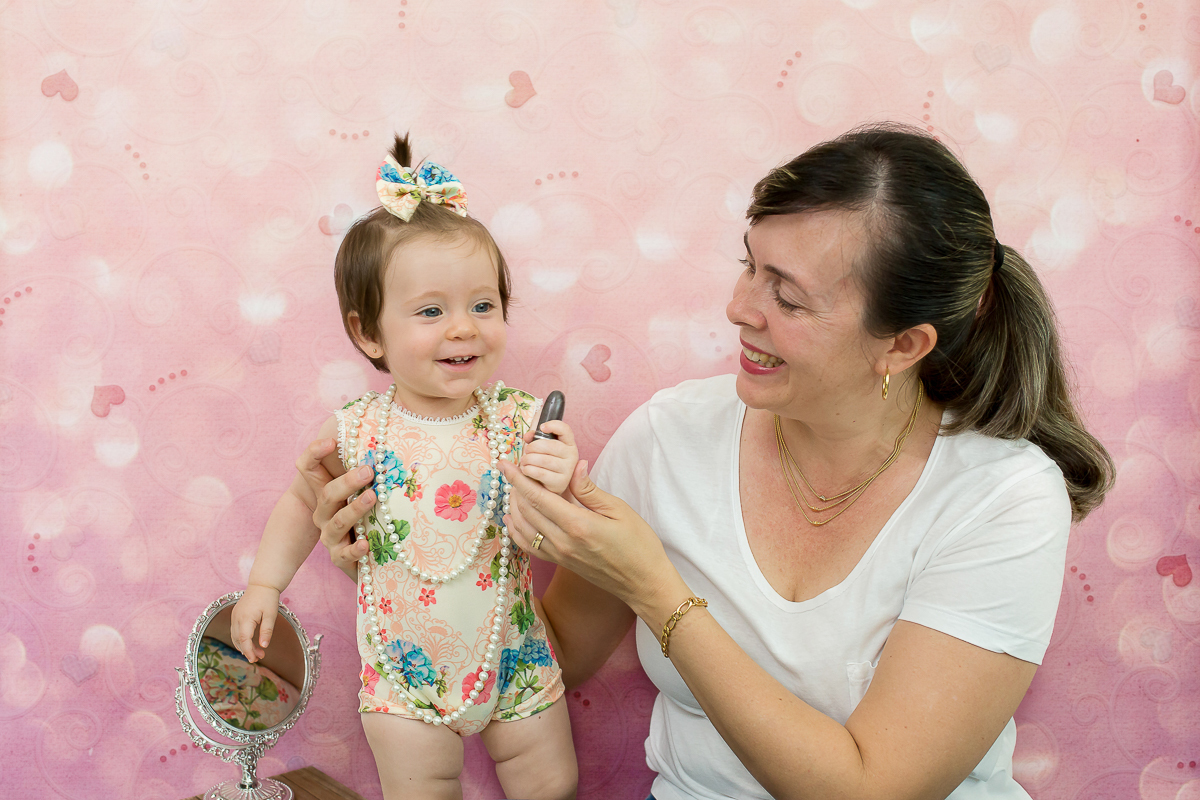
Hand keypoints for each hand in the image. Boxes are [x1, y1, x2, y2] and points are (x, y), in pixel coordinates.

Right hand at [231, 584, 280, 662]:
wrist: (262, 584)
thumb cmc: (268, 598)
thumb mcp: (271, 615)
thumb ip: (267, 631)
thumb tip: (264, 646)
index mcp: (246, 618)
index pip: (244, 640)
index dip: (248, 651)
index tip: (255, 659)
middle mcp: (236, 618)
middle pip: (238, 640)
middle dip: (248, 651)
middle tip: (259, 657)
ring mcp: (234, 616)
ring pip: (235, 637)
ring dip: (244, 646)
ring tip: (257, 652)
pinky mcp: (235, 615)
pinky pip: (235, 631)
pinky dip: (241, 639)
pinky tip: (250, 643)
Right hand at [296, 437, 372, 579]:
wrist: (364, 556)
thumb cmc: (366, 518)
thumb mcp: (363, 492)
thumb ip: (366, 470)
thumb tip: (382, 443)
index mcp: (327, 494)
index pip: (309, 468)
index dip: (315, 453)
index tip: (331, 440)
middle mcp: (325, 514)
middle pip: (328, 494)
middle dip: (348, 482)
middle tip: (369, 471)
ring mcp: (330, 537)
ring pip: (338, 522)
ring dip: (355, 509)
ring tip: (372, 498)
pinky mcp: (340, 558)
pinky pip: (344, 555)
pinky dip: (355, 549)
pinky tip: (366, 544)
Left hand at [498, 458, 678, 620]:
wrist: (643, 582)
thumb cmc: (638, 545)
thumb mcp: (619, 510)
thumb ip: (590, 489)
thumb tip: (574, 465)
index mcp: (578, 524)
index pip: (538, 497)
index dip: (518, 479)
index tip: (505, 463)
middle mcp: (563, 542)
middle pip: (526, 511)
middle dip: (514, 489)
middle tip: (512, 470)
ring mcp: (559, 556)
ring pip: (523, 529)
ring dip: (513, 508)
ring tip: (514, 489)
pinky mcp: (560, 563)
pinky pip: (529, 546)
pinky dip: (517, 530)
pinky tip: (514, 518)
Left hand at [518, 419, 577, 494]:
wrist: (546, 485)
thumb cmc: (543, 463)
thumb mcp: (540, 448)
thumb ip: (534, 438)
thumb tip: (528, 436)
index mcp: (569, 444)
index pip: (565, 430)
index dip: (554, 425)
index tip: (542, 427)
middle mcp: (572, 456)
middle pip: (551, 445)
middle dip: (534, 447)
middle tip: (526, 450)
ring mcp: (568, 469)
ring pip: (545, 460)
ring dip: (529, 459)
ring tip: (524, 461)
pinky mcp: (560, 482)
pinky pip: (541, 473)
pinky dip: (529, 470)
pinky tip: (525, 470)